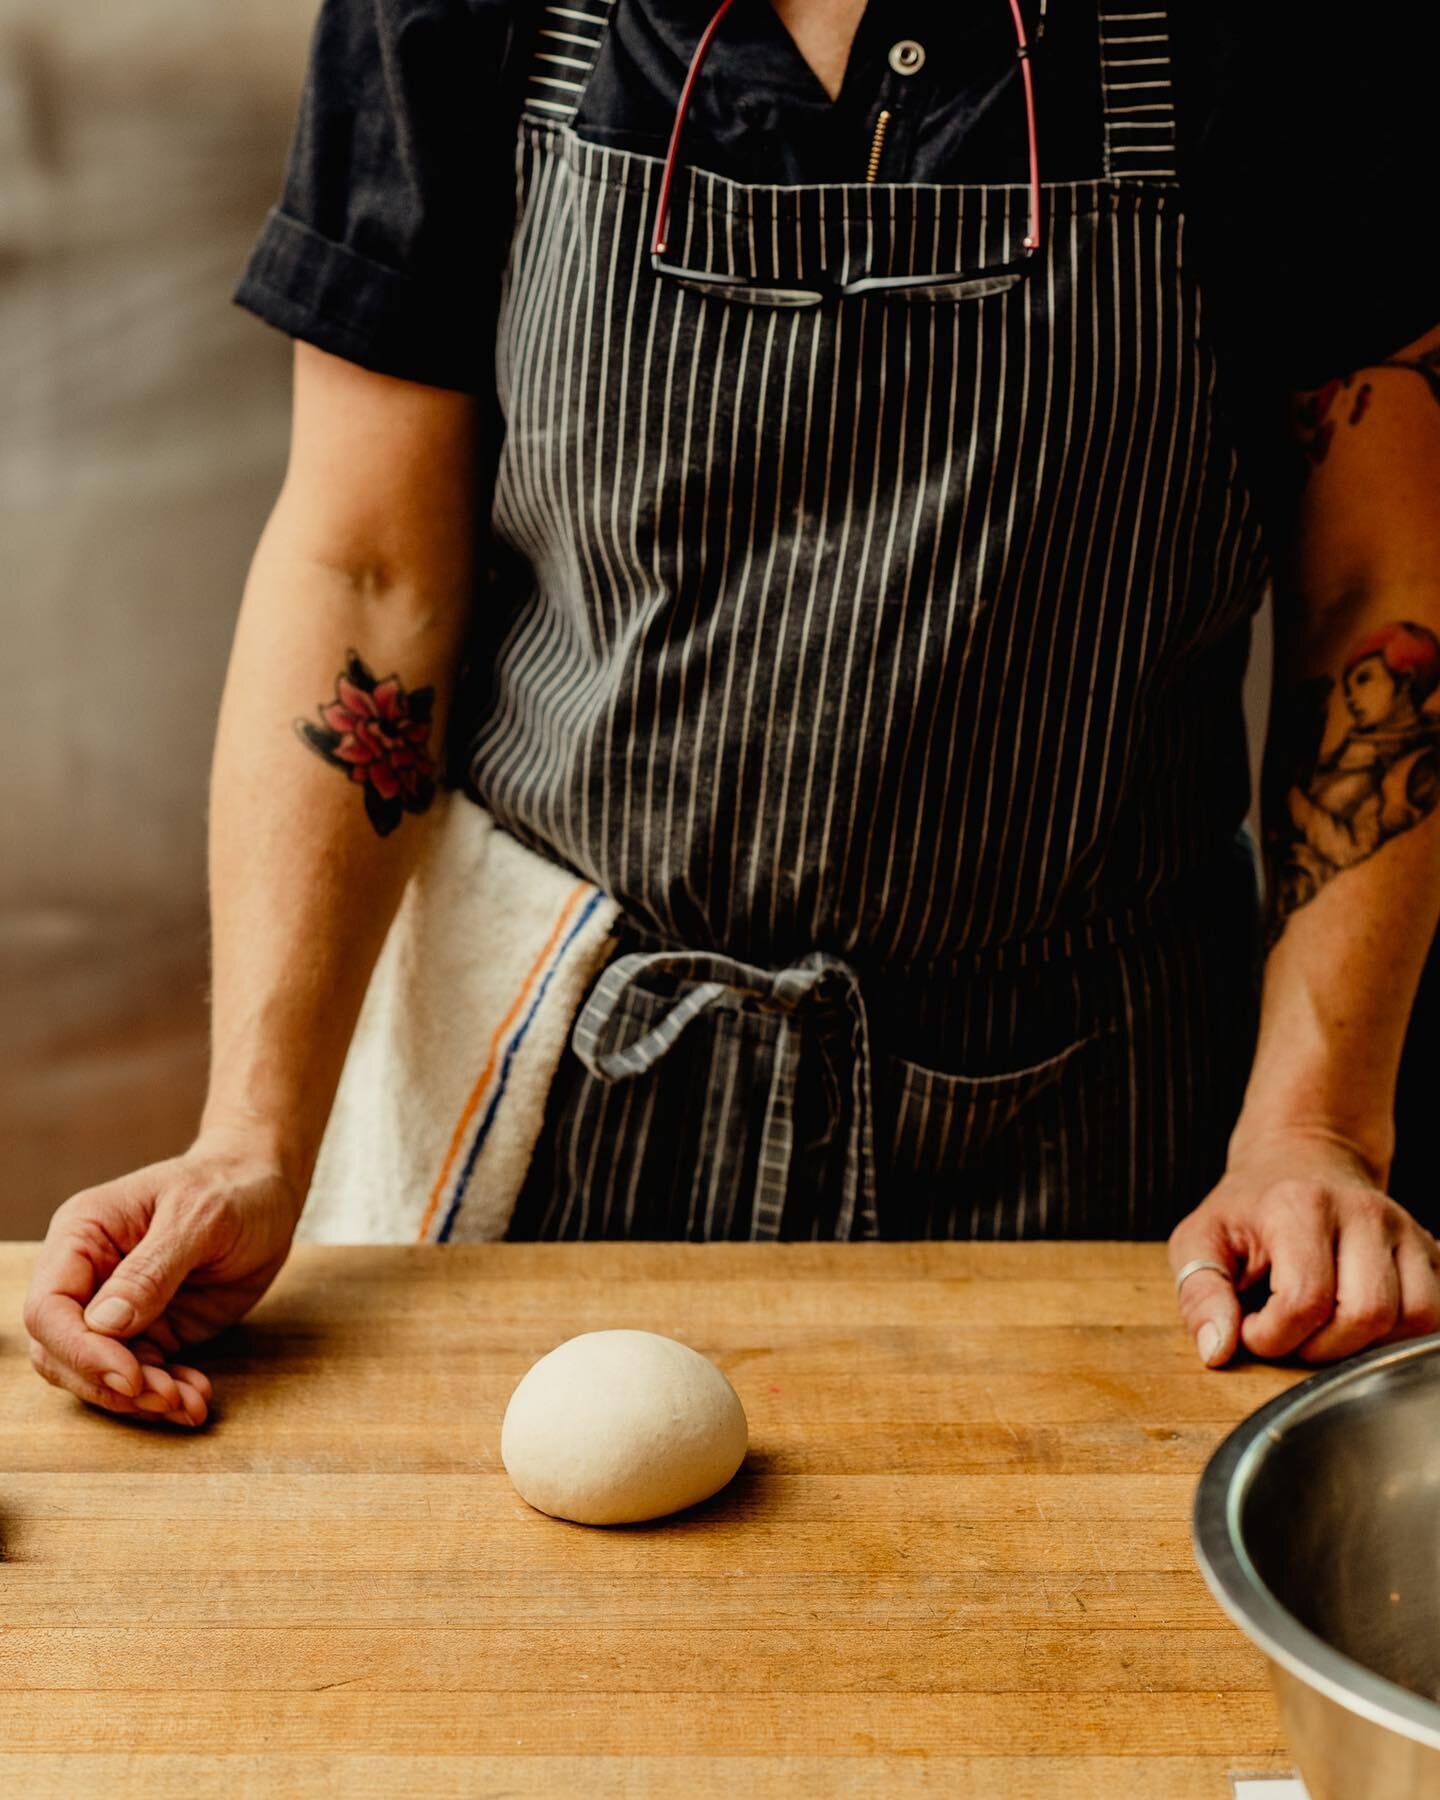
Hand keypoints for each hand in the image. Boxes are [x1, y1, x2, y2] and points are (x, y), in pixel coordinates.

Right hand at [23, 1127, 303, 1424]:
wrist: (268, 1190)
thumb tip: (103, 1324)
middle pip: (62, 1352)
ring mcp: (117, 1308)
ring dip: (141, 1400)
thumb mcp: (199, 1218)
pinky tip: (197, 1399)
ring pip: (100, 1374)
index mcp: (82, 1235)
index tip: (130, 1377)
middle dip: (110, 1386)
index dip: (80, 1351)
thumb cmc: (231, 1188)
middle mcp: (88, 1276)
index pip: (49, 1309)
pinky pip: (142, 1376)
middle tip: (167, 1398)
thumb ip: (151, 1270)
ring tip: (191, 1403)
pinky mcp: (152, 1330)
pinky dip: (166, 1394)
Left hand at [1168, 1129, 1439, 1367]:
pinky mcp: (1430, 1248)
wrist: (1299, 1161)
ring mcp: (1404, 1229)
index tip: (1251, 1326)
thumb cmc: (1247, 1210)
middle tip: (1289, 1330)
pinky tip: (1358, 1321)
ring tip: (1325, 1326)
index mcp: (1301, 1205)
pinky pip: (1435, 1314)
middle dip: (1321, 1346)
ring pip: (1412, 1317)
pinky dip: (1399, 1335)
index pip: (1304, 1301)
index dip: (1272, 1336)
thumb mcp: (1199, 1240)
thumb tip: (1217, 1349)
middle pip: (1366, 1314)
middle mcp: (1363, 1212)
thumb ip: (1200, 1293)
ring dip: (1365, 1344)